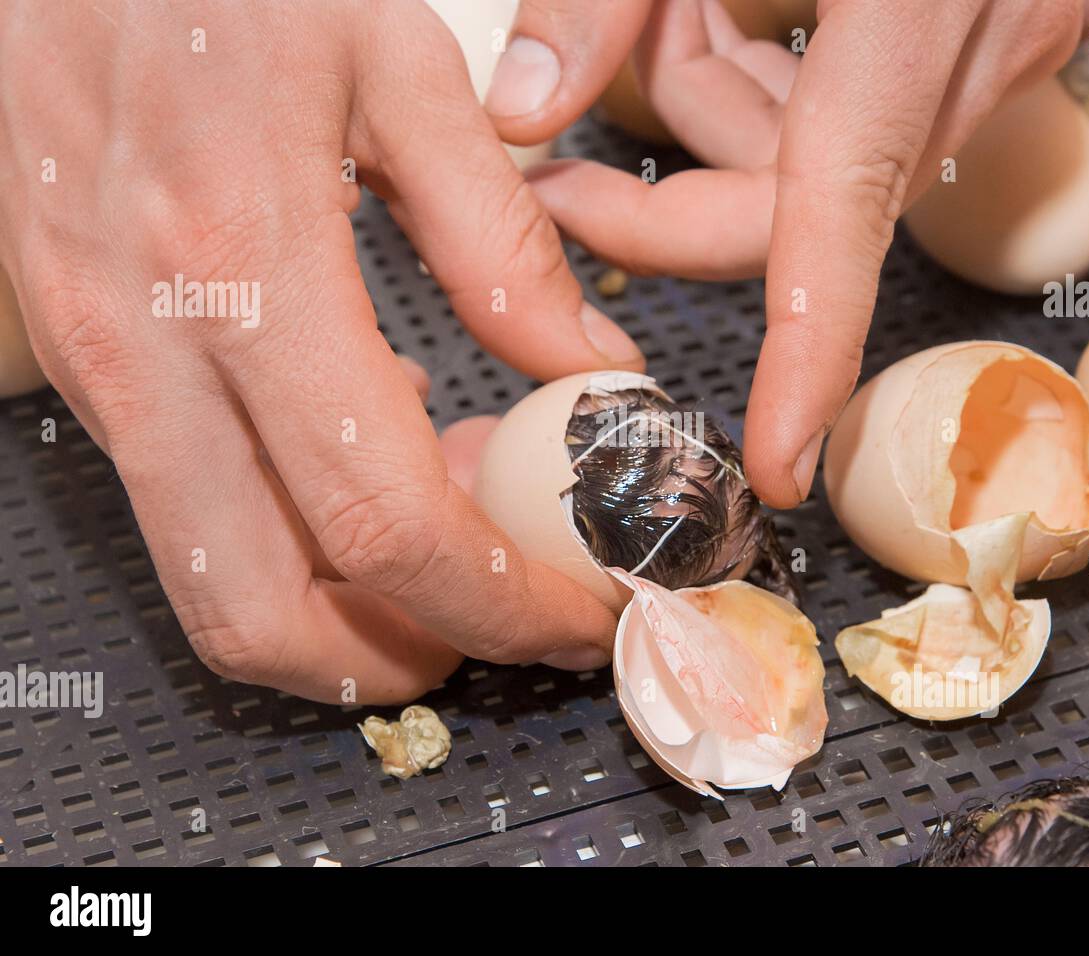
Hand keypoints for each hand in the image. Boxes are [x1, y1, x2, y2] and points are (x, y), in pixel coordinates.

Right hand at [0, 0, 642, 701]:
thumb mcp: (400, 65)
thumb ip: (497, 237)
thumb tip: (582, 363)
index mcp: (243, 269)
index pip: (384, 519)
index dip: (496, 600)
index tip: (574, 615)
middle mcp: (146, 345)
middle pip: (260, 608)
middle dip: (397, 656)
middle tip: (503, 630)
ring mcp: (99, 361)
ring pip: (212, 573)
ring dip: (343, 604)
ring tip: (459, 542)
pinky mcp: (85, 354)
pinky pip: (190, 498)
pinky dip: (290, 529)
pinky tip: (376, 458)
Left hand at [485, 0, 1088, 506]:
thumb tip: (515, 115)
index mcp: (901, 11)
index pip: (835, 222)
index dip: (806, 356)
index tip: (773, 460)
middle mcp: (966, 44)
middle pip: (798, 198)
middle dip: (673, 192)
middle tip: (561, 160)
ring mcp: (994, 37)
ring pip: (823, 151)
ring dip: (722, 110)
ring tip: (676, 11)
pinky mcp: (991, 22)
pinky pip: (864, 102)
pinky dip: (780, 76)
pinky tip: (742, 4)